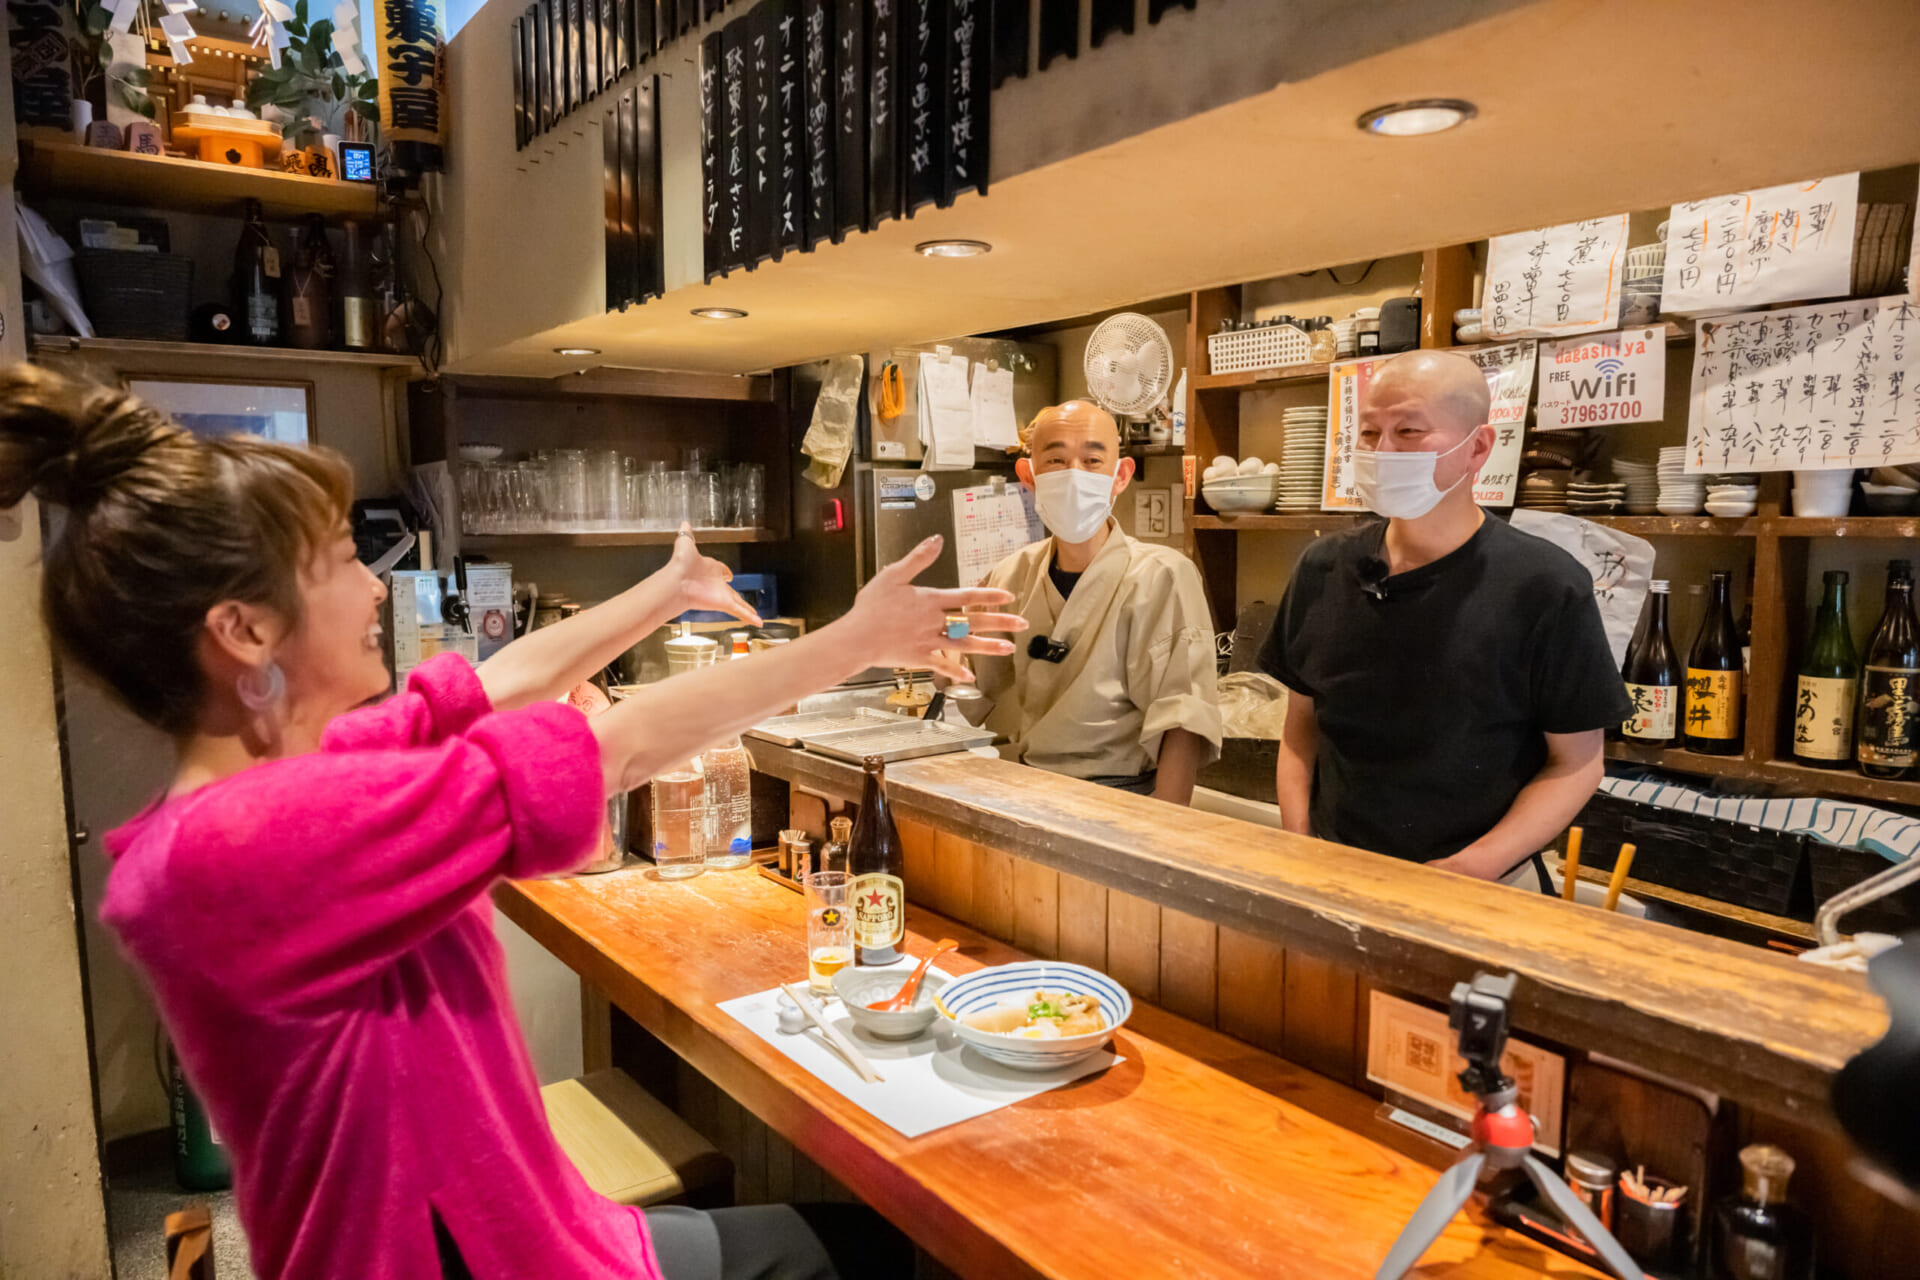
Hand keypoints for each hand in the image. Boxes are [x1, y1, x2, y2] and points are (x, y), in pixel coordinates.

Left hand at [668, 524, 760, 624]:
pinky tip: (759, 622)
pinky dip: (750, 617)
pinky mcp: (724, 603)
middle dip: (740, 600)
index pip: (721, 571)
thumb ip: (688, 533)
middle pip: (733, 593)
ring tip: (757, 618)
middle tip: (747, 605)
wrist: (677, 579)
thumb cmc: (680, 563)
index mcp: (710, 569)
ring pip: (739, 604)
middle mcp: (716, 584)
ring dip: (748, 611)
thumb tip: (684, 522)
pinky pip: (740, 611)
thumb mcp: (686, 543)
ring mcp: (721, 595)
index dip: (725, 573)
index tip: (728, 575)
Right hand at [839, 535, 1025, 681]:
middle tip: (1022, 624)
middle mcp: (935, 621)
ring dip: (988, 646)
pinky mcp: (919, 658)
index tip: (1008, 597)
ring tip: (1009, 648)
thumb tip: (938, 539)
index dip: (989, 595)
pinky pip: (942, 665)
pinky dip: (957, 671)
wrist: (857, 637)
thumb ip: (918, 558)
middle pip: (973, 620)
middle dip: (1000, 622)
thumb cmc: (871, 606)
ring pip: (965, 644)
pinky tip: (971, 676)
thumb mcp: (893, 575)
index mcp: (930, 600)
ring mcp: (929, 641)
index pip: (966, 596)